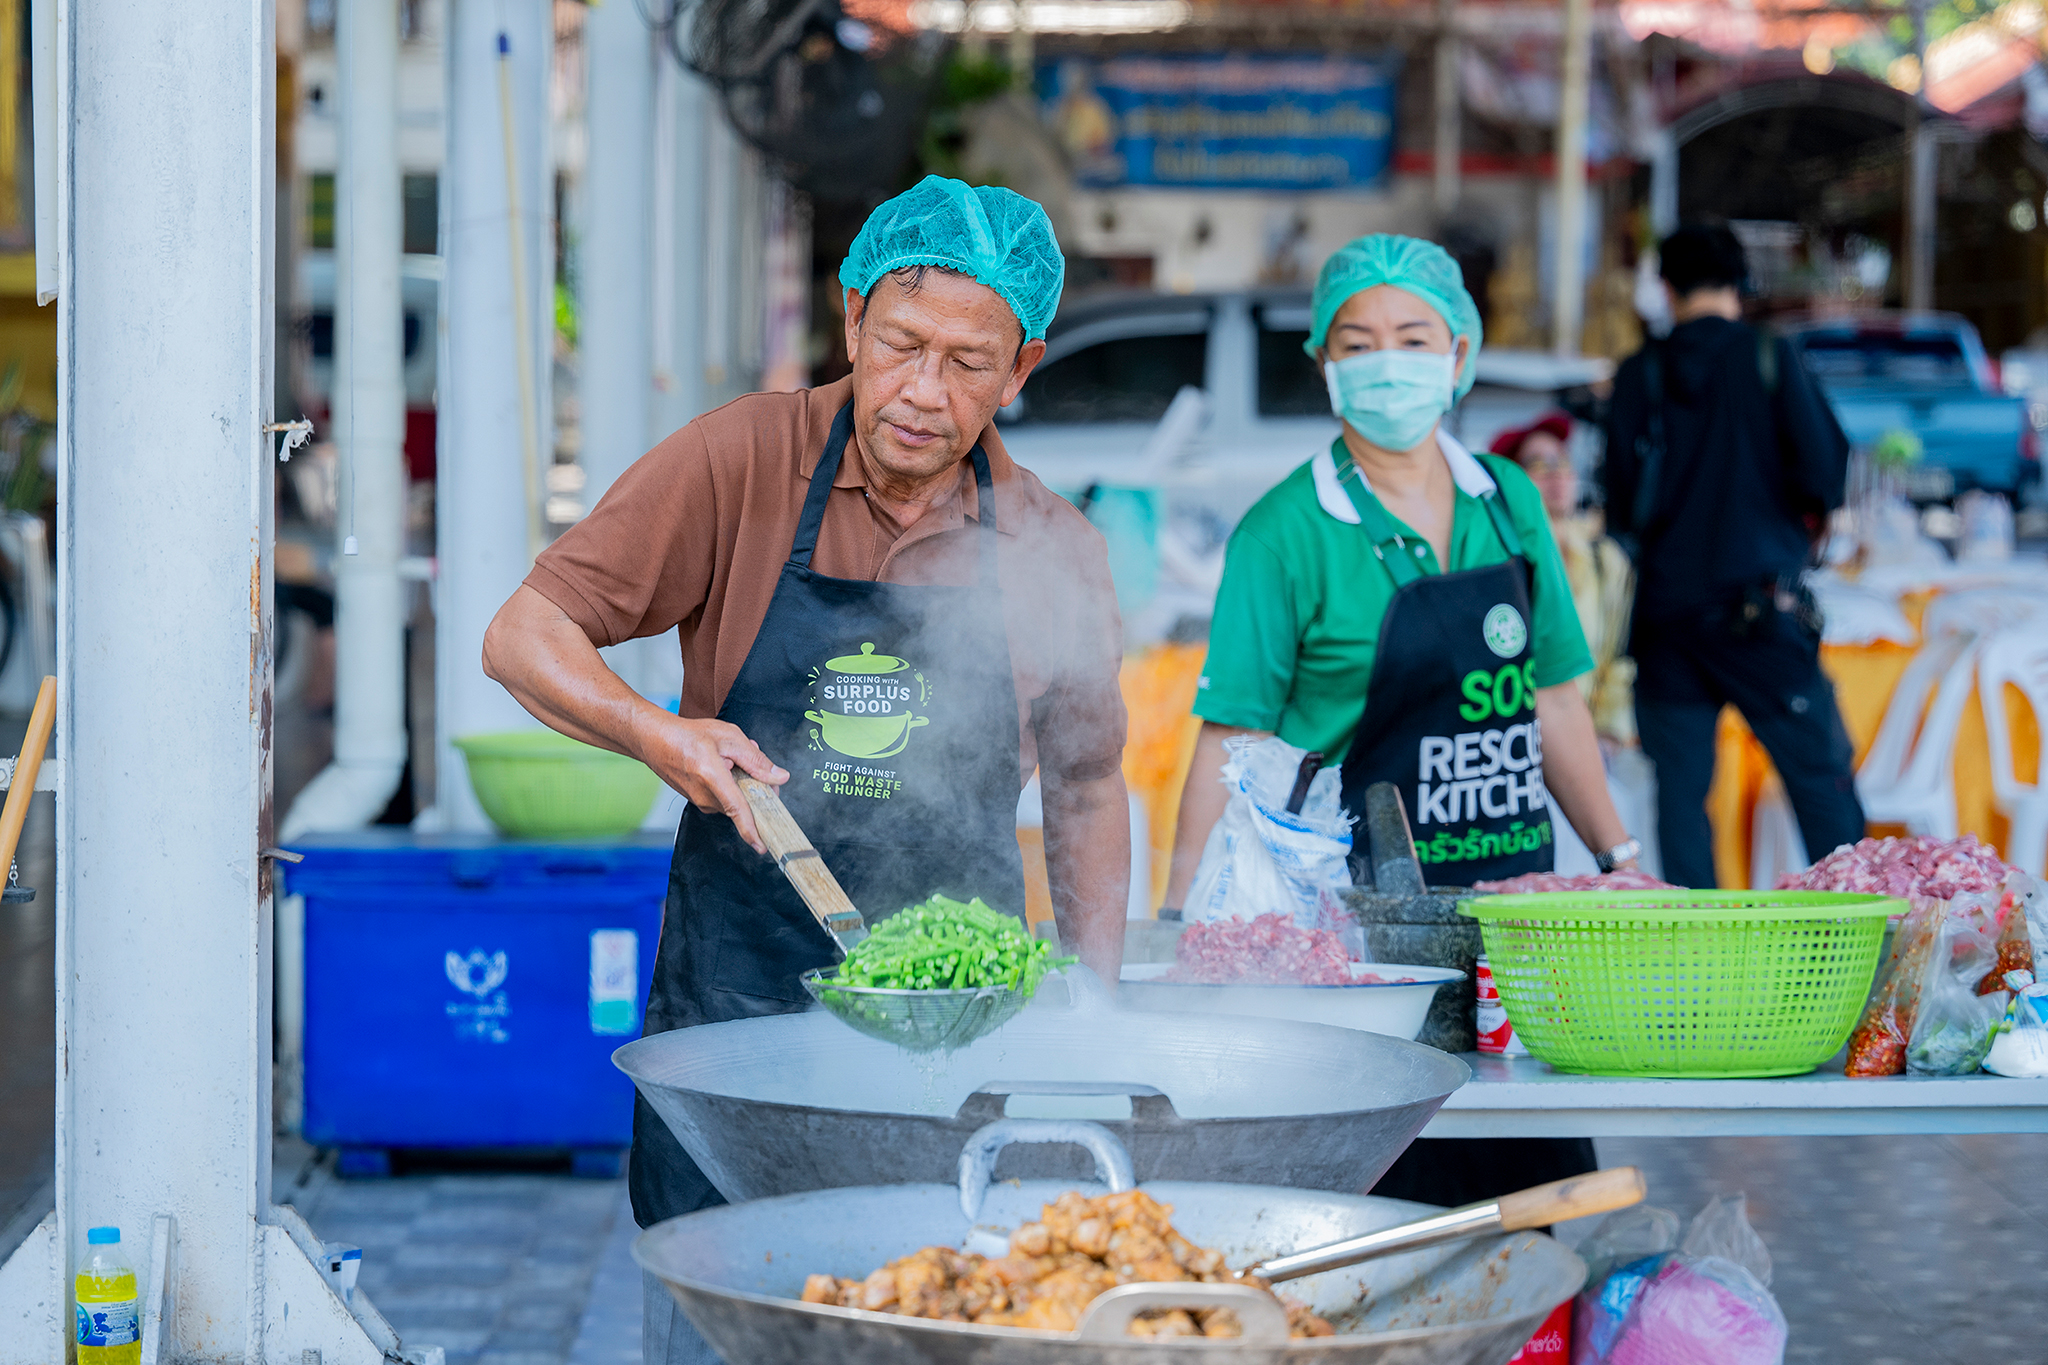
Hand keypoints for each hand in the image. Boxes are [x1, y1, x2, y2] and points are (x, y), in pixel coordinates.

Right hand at [631, 712, 787, 852]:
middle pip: (744, 802)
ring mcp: (700, 801)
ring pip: (735, 799)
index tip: (762, 847)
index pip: (737, 809)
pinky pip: (723, 798)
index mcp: (712, 777)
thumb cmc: (688, 736)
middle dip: (755, 783)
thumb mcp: (729, 737)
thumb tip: (779, 776)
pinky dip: (730, 784)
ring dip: (742, 782)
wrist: (655, 740)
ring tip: (731, 756)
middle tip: (750, 757)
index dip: (752, 831)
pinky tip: (722, 764)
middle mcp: (704, 796)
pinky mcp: (698, 801)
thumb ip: (756, 760)